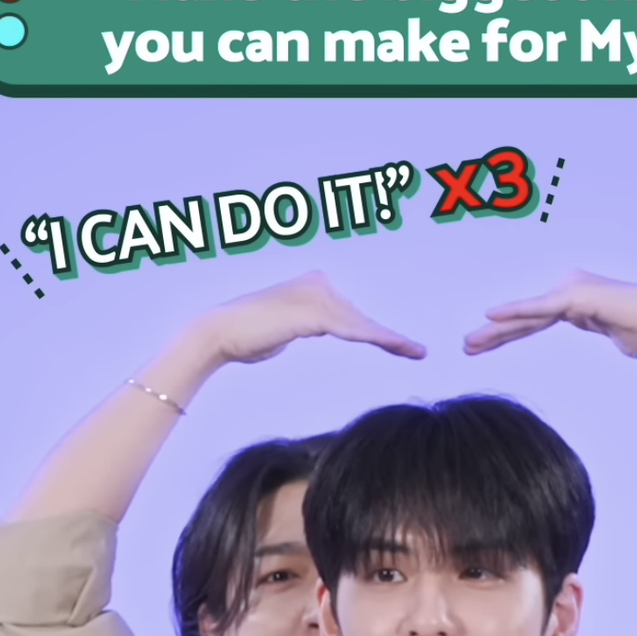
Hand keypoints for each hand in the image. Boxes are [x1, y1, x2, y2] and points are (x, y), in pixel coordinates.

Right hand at [199, 272, 424, 366]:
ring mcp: (315, 295)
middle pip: (360, 317)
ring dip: (390, 340)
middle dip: (388, 337)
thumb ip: (304, 324)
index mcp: (312, 284)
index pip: (351, 313)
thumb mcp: (284, 327)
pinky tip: (397, 346)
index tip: (399, 345)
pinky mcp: (313, 312)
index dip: (374, 332)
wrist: (217, 334)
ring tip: (417, 352)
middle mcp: (317, 283)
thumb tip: (315, 326)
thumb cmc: (244, 337)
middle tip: (418, 351)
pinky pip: (351, 329)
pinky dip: (375, 339)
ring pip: (360, 323)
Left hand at [463, 270, 636, 359]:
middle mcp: (570, 290)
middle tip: (465, 346)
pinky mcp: (579, 297)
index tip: (480, 348)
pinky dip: (517, 311)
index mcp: (575, 300)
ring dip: (497, 329)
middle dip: (494, 334)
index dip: (506, 334)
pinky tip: (491, 315)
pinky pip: (542, 308)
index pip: (532, 321)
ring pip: (527, 314)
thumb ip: (597, 326)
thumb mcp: (614, 334)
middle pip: (524, 317)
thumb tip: (594, 325)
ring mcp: (574, 291)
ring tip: (469, 343)